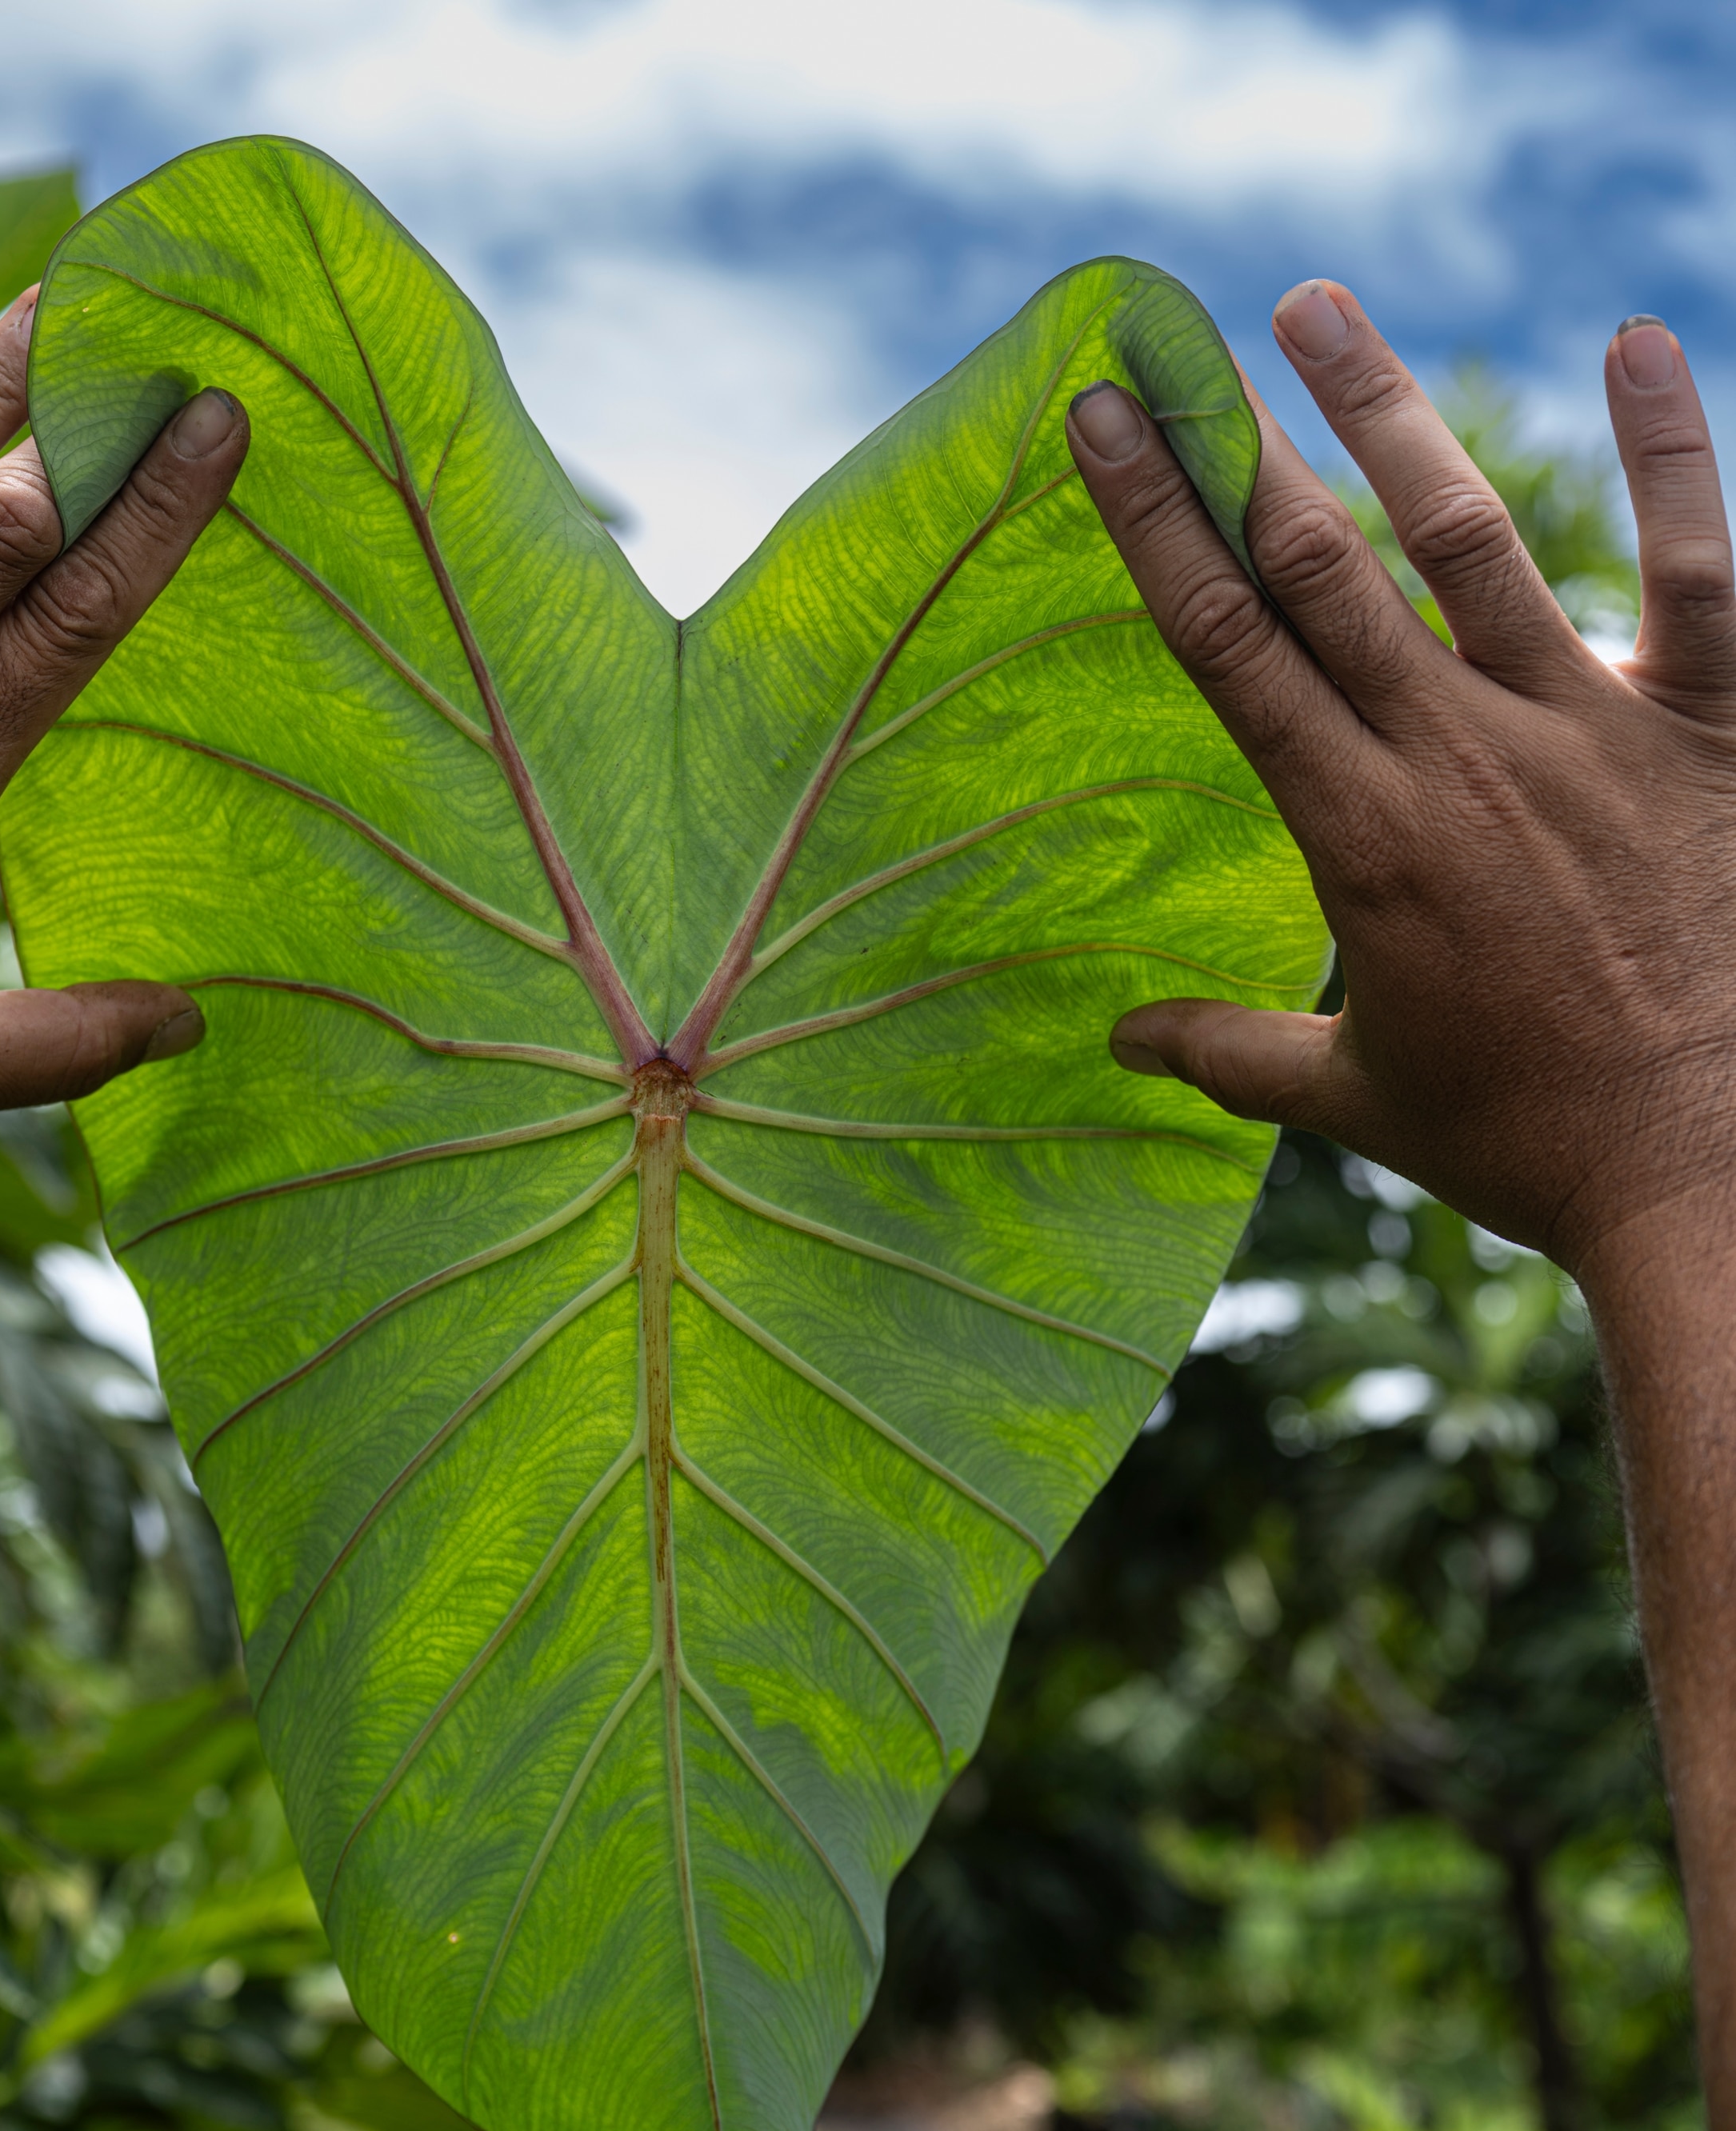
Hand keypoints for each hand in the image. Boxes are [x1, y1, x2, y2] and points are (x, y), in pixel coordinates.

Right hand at [1066, 283, 1735, 1287]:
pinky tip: (1639, 335)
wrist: (1712, 1173)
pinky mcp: (1709, 725)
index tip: (1105, 431)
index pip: (1228, 650)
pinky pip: (1696, 565)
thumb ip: (1230, 1053)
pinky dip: (1672, 449)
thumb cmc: (1528, 1142)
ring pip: (1473, 537)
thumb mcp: (1357, 1101)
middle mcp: (1458, 756)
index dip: (1156, 527)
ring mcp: (1591, 729)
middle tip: (1173, 349)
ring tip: (1319, 307)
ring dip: (1390, 414)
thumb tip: (1116, 1047)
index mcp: (1359, 837)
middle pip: (1321, 569)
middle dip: (1233, 449)